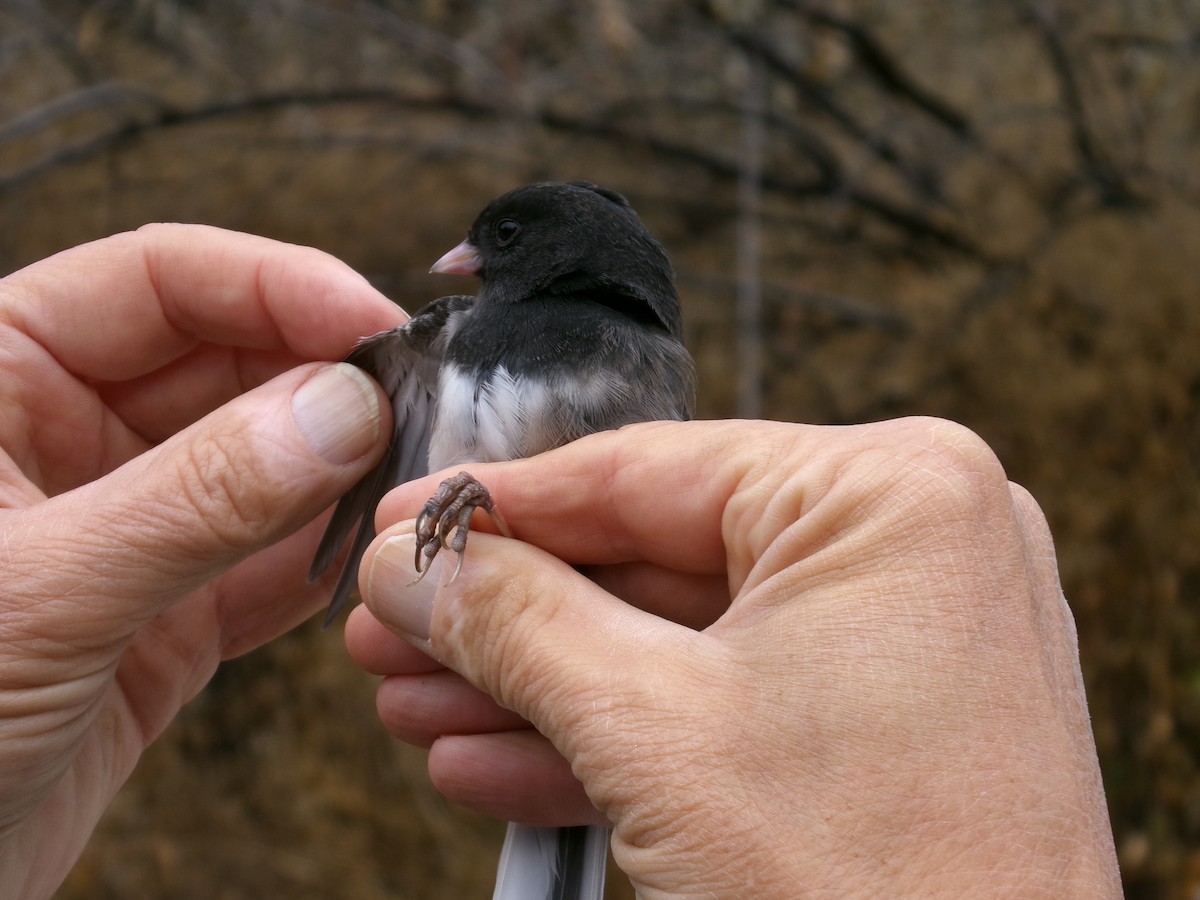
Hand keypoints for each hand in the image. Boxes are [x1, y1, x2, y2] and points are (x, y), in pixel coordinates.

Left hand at [0, 224, 402, 897]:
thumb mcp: (38, 593)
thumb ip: (197, 496)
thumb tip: (339, 411)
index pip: (156, 282)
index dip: (275, 288)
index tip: (372, 325)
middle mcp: (63, 441)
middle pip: (229, 366)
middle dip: (326, 385)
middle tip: (416, 412)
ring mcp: (125, 532)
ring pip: (263, 468)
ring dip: (338, 477)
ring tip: (404, 486)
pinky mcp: (164, 621)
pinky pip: (268, 567)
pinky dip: (323, 566)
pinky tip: (363, 562)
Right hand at [348, 419, 1120, 896]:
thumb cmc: (871, 897)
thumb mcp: (652, 734)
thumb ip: (515, 621)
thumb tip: (414, 563)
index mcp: (888, 493)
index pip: (644, 468)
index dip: (501, 501)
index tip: (404, 521)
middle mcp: (912, 543)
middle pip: (652, 556)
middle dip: (508, 611)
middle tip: (396, 621)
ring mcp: (905, 637)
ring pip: (678, 637)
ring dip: (541, 680)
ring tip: (419, 699)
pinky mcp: (886, 723)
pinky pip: (727, 702)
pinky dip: (616, 734)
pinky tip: (495, 759)